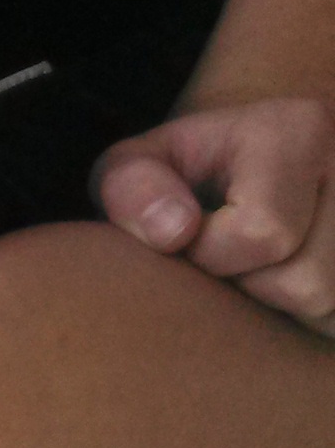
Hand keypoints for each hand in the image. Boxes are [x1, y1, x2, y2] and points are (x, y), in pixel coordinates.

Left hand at [96, 96, 334, 334]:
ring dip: (290, 309)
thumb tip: (174, 232)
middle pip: (308, 283)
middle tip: (237, 257)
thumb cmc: (193, 172)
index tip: (194, 236)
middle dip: (255, 287)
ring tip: (270, 267)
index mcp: (299, 128)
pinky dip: (319, 319)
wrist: (270, 156)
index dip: (212, 255)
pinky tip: (298, 283)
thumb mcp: (143, 164)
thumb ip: (133, 188)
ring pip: (334, 309)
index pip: (263, 232)